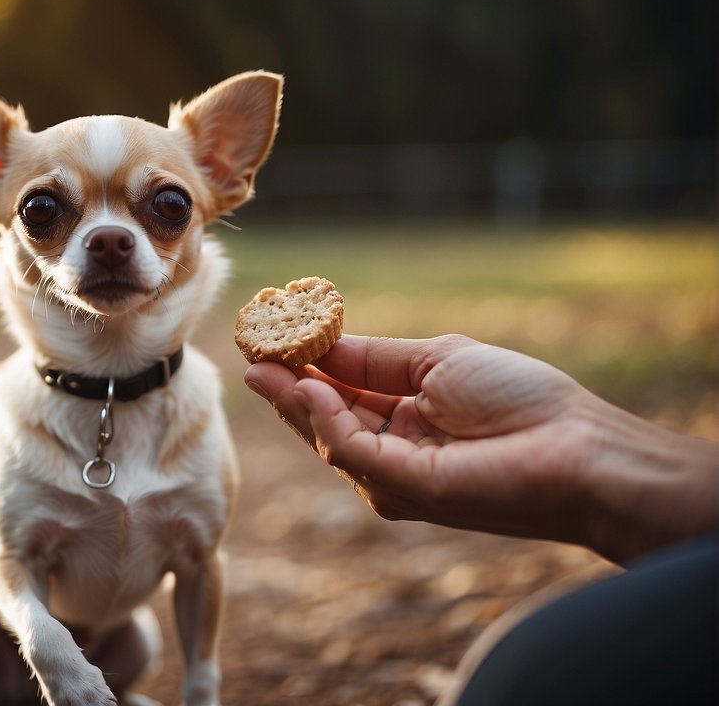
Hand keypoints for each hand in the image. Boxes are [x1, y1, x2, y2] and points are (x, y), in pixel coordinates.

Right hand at [245, 334, 718, 562]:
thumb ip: (370, 360)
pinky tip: (309, 389)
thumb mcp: (435, 359)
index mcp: (405, 413)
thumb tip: (312, 347)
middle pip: (322, 416)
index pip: (338, 389)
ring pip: (326, 436)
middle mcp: (392, 448)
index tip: (268, 336)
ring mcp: (392, 474)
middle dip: (284, 385)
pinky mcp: (400, 489)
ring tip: (266, 365)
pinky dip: (325, 420)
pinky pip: (349, 451)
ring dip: (294, 400)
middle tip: (250, 352)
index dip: (303, 364)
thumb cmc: (520, 398)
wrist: (575, 448)